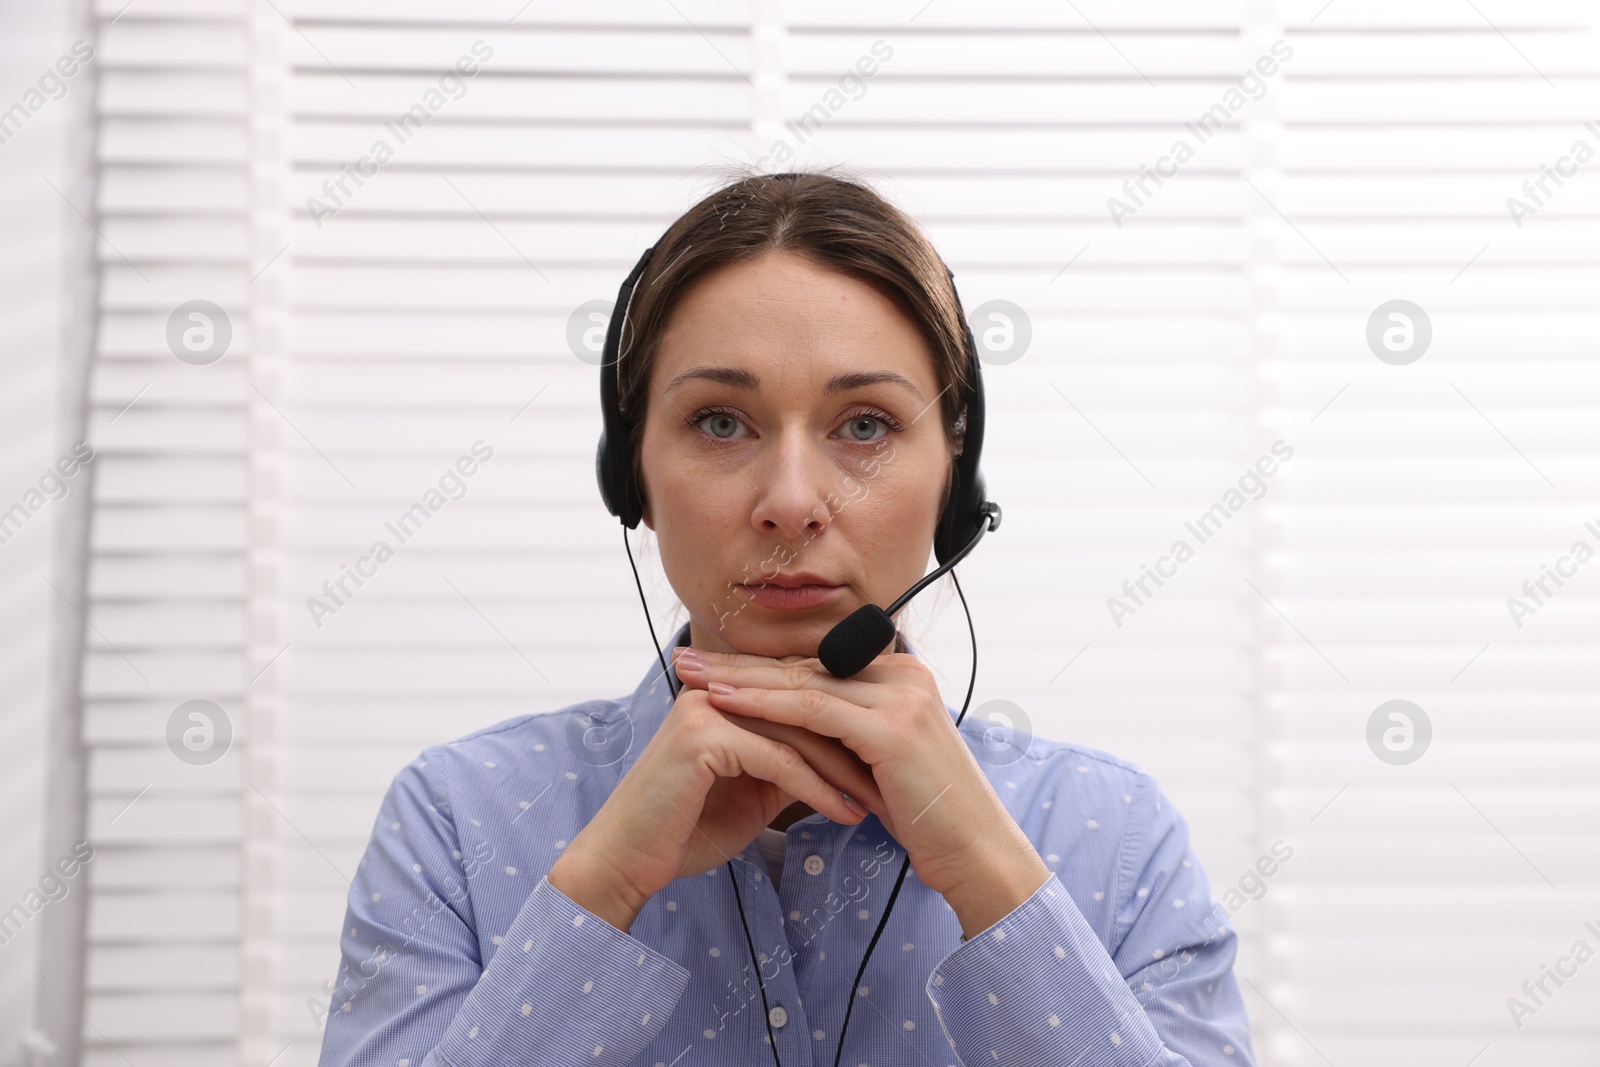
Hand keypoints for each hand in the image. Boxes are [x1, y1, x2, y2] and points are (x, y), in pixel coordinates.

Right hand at [548, 665, 883, 932]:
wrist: (627, 860)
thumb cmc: (685, 828)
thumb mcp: (751, 789)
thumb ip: (787, 763)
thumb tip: (841, 758)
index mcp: (726, 694)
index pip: (802, 701)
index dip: (848, 732)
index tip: (892, 765)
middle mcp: (715, 690)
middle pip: (806, 711)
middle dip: (856, 748)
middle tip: (901, 781)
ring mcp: (707, 708)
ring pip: (798, 732)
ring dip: (846, 771)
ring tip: (881, 803)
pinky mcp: (703, 736)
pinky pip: (779, 760)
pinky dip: (818, 789)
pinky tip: (847, 813)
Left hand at [673, 644, 1050, 935]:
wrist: (977, 853)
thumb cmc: (928, 818)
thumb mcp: (880, 763)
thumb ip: (846, 736)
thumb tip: (793, 730)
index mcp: (901, 676)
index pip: (814, 667)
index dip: (758, 667)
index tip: (708, 666)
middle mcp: (904, 674)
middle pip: (802, 667)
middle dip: (737, 664)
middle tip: (683, 659)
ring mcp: (900, 696)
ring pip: (801, 683)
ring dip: (738, 679)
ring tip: (688, 677)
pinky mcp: (892, 727)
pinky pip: (812, 711)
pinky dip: (764, 705)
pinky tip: (725, 702)